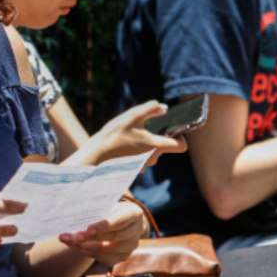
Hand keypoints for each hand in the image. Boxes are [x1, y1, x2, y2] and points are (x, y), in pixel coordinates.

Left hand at [58, 200, 144, 267]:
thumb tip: (75, 210)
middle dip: (91, 237)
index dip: (104, 225)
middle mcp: (136, 231)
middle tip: (74, 237)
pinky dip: (89, 253)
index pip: (120, 220)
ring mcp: (130, 246)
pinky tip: (76, 247)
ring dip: (86, 247)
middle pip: (113, 236)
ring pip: (108, 250)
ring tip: (70, 242)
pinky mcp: (122, 256)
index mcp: (134, 213)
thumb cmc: (111, 209)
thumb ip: (97, 208)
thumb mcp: (107, 204)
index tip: (88, 229)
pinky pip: (105, 258)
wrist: (122, 221)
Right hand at [74, 100, 188, 165]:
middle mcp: (153, 158)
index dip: (180, 136)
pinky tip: (124, 142)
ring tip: (131, 134)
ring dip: (146, 142)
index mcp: (156, 146)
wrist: (95, 156)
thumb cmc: (114, 135)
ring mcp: (143, 165)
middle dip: (158, 135)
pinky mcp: (134, 168)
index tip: (172, 128)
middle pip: (165, 146)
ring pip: (152, 151)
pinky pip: (142, 157)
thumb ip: (151, 109)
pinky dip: (137, 150)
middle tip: (144, 126)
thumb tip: (164, 107)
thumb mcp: (132, 116)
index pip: (181, 145)